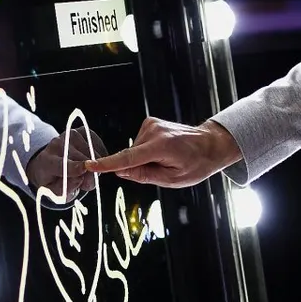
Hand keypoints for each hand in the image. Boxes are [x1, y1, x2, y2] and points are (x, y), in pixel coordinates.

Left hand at [26, 128, 107, 202]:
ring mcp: (70, 135)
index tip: (84, 169)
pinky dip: (99, 158)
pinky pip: (99, 147)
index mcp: (46, 161)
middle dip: (90, 175)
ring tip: (85, 172)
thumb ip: (65, 189)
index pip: (61, 164)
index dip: (73, 167)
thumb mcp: (55, 193)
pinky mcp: (83, 131)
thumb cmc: (54, 180)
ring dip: (95, 168)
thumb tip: (80, 179)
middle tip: (85, 184)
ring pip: (93, 154)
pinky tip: (91, 162)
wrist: (51, 162)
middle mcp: (57, 144)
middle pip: (82, 160)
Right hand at [84, 117, 241, 186]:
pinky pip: (139, 144)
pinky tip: (163, 151)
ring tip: (167, 159)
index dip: (108, 164)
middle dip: (139, 167)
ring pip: (135, 150)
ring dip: (145, 159)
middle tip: (164, 169)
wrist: (210, 144)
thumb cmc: (196, 164)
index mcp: (161, 146)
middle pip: (131, 156)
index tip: (91, 165)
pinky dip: (146, 151)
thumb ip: (144, 175)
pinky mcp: (151, 122)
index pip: (128, 157)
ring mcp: (152, 124)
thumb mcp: (172, 179)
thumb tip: (121, 172)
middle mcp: (154, 131)